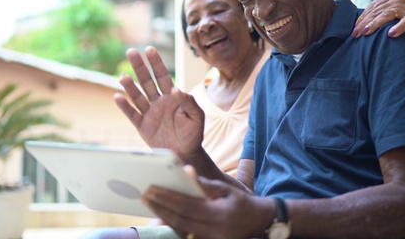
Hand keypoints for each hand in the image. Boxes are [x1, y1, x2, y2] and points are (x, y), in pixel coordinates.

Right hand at [114, 47, 204, 157]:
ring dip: (130, 86)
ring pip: (137, 97)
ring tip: (123, 77)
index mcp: (172, 97)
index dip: (156, 63)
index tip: (149, 49)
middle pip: (146, 81)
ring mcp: (149, 113)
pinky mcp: (142, 126)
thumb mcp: (196, 116)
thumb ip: (188, 102)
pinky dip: (125, 106)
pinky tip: (118, 97)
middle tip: (131, 52)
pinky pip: (132, 115)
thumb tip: (175, 89)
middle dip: (139, 67)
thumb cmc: (193, 133)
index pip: (162, 76)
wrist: (186, 154)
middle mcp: (158, 102)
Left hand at [143, 166, 268, 238]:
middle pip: (180, 220)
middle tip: (145, 196)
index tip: (152, 189)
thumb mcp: (226, 189)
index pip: (187, 206)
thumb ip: (205, 183)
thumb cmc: (241, 203)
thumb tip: (186, 171)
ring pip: (180, 230)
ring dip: (163, 218)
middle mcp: (214, 232)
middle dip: (160, 208)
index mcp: (219, 215)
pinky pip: (186, 236)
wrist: (258, 223)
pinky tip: (163, 217)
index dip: (167, 198)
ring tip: (150, 205)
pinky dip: (173, 226)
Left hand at [352, 0, 404, 43]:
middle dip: (364, 24)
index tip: (353, 30)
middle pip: (377, 12)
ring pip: (387, 15)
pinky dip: (399, 27)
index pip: (372, 9)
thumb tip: (357, 25)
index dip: (361, 20)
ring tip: (366, 33)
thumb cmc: (403, 18)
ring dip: (375, 24)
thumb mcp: (390, 13)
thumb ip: (377, 14)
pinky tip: (391, 34)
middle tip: (356, 35)